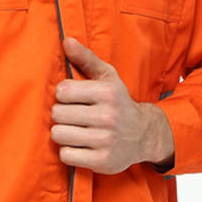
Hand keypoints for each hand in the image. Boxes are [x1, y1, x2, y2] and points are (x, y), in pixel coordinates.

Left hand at [51, 37, 174, 173]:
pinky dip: (69, 151)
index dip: (63, 95)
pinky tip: (80, 145)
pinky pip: (66, 155)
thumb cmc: (118, 102)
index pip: (62, 91)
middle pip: (57, 114)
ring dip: (63, 133)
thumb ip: (86, 58)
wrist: (144, 135)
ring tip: (76, 130)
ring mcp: (105, 141)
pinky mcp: (102, 161)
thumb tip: (66, 40)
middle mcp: (108, 116)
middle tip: (74, 116)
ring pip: (59, 135)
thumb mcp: (107, 77)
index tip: (73, 98)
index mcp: (107, 93)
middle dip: (62, 114)